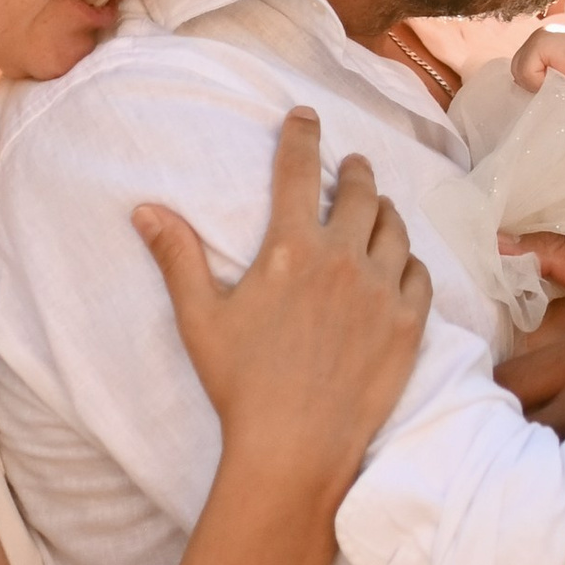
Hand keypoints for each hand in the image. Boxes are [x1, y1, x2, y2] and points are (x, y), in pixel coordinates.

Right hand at [135, 111, 431, 495]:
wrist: (296, 448)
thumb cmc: (240, 384)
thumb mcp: (200, 319)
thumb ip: (177, 257)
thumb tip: (146, 209)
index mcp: (291, 249)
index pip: (299, 171)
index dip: (301, 136)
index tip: (305, 116)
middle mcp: (343, 259)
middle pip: (360, 192)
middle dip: (355, 170)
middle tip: (352, 164)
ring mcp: (381, 291)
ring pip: (395, 230)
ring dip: (385, 211)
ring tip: (379, 207)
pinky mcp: (409, 325)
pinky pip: (418, 275)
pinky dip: (409, 260)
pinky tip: (401, 263)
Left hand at [510, 22, 564, 92]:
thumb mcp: (560, 75)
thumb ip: (541, 75)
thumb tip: (522, 86)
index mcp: (541, 43)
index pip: (521, 66)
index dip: (531, 80)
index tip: (549, 85)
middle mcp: (536, 37)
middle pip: (516, 68)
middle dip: (531, 82)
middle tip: (554, 84)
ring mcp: (536, 38)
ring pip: (519, 71)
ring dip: (536, 82)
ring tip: (558, 79)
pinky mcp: (539, 43)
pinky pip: (526, 71)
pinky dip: (539, 80)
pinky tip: (559, 74)